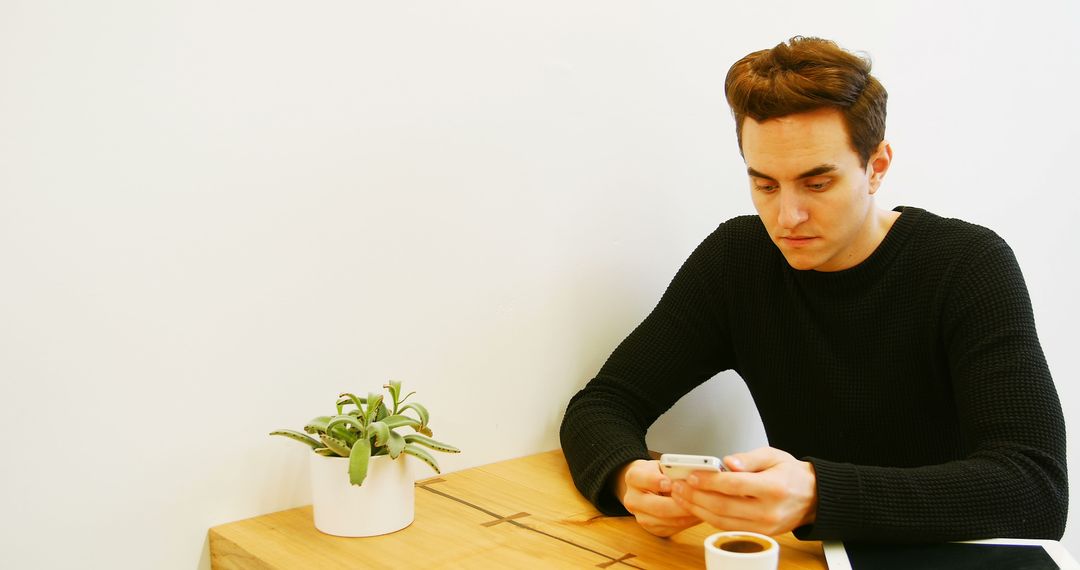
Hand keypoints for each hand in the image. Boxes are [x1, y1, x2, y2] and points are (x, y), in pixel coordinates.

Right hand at [614, 459, 701, 536]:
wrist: (643, 487)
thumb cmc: (656, 473)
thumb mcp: (660, 464)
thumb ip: (671, 469)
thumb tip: (690, 478)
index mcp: (633, 478)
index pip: (643, 479)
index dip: (657, 482)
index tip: (670, 482)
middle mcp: (633, 500)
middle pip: (658, 507)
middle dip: (681, 505)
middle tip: (698, 500)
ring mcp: (641, 517)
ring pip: (668, 520)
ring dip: (688, 515)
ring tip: (703, 507)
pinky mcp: (652, 529)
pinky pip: (673, 528)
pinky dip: (688, 522)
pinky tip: (697, 514)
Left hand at [669, 447, 816, 535]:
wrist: (812, 497)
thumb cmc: (791, 474)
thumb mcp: (773, 456)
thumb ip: (748, 458)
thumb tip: (728, 461)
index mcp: (773, 487)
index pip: (734, 485)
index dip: (709, 481)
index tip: (691, 475)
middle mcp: (768, 510)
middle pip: (724, 506)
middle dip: (696, 496)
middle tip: (678, 486)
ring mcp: (764, 526)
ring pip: (722, 521)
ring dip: (697, 509)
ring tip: (681, 497)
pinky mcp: (760, 534)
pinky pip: (728, 527)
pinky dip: (709, 518)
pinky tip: (697, 507)